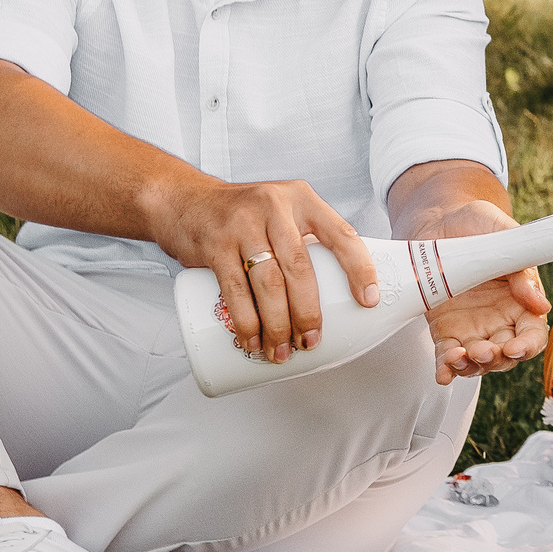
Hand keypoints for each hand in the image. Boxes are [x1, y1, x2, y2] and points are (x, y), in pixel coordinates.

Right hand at [149, 175, 380, 363]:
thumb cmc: (245, 217)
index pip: (341, 234)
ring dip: (277, 325)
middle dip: (308, 313)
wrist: (184, 201)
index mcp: (302, 199)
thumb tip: (340, 298)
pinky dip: (246, 321)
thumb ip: (306, 242)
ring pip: (268, 283)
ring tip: (281, 352)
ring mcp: (242, 224)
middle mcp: (274, 206)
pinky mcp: (215, 244)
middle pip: (300, 268)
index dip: (359, 268)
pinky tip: (252, 341)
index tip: (368, 301)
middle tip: (310, 342)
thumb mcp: (281, 213)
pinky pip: (235, 290)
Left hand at [399, 192, 551, 384]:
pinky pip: (447, 355)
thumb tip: (539, 303)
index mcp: (521, 302)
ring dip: (470, 367)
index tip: (515, 347)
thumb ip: (522, 267)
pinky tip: (443, 373)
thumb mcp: (504, 235)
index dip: (528, 345)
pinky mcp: (444, 329)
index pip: (533, 334)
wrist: (440, 220)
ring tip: (458, 357)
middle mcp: (499, 320)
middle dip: (496, 359)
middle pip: (505, 355)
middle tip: (483, 351)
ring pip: (477, 361)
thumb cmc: (477, 225)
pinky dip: (446, 368)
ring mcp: (471, 328)